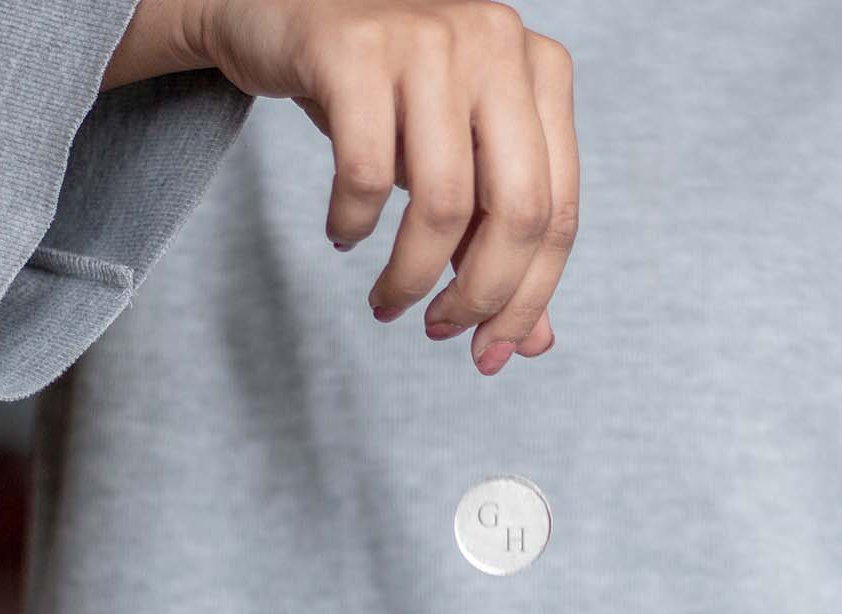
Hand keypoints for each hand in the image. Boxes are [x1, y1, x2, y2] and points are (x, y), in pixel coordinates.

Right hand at [107, 0, 578, 376]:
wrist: (282, 9)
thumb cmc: (381, 92)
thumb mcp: (452, 159)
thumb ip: (495, 240)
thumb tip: (531, 342)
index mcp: (541, 69)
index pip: (559, 210)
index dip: (529, 297)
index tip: (492, 350)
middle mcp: (498, 42)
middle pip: (518, 211)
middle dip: (479, 295)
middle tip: (439, 330)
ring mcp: (430, 38)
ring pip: (443, 201)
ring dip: (410, 275)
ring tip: (387, 301)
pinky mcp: (356, 48)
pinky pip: (366, 172)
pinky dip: (353, 223)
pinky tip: (343, 235)